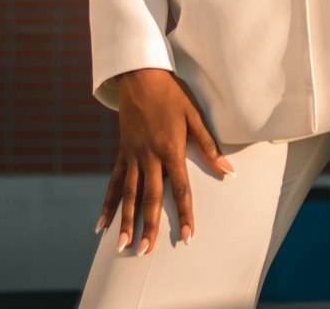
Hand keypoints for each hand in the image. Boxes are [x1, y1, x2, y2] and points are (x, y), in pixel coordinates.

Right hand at [98, 68, 234, 255]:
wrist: (140, 75)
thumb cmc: (171, 94)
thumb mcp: (194, 114)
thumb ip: (208, 145)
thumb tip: (228, 170)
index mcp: (170, 148)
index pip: (180, 188)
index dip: (185, 213)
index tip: (187, 237)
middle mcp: (148, 156)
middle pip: (150, 197)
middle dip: (149, 226)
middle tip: (145, 252)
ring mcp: (132, 155)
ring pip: (127, 194)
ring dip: (125, 221)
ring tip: (122, 246)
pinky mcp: (121, 152)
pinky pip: (112, 182)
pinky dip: (107, 204)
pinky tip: (101, 225)